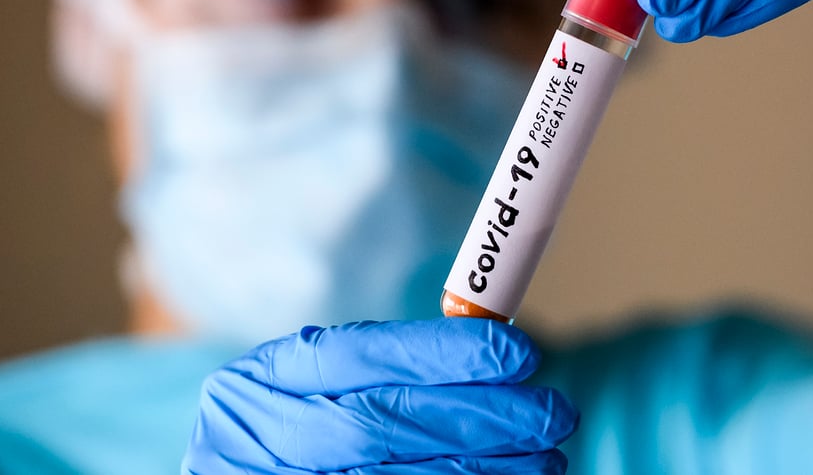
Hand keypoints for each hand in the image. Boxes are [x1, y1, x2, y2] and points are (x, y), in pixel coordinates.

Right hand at [181, 319, 576, 473]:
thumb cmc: (283, 427)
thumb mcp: (303, 384)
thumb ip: (377, 371)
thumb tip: (489, 355)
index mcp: (261, 382)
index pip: (358, 355)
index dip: (442, 352)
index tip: (517, 350)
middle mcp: (263, 438)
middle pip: (384, 424)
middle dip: (479, 417)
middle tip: (552, 411)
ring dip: (483, 470)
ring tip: (546, 457)